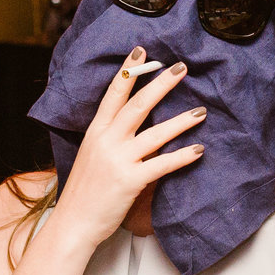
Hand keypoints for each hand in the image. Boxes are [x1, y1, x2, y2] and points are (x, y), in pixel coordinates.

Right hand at [40, 47, 203, 250]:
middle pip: (138, 105)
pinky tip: (198, 150)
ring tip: (201, 112)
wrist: (74, 223)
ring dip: (181, 120)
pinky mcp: (130, 181)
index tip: (142, 51)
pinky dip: (182, 157)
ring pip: (155, 133)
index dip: (129, 71)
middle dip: (161, 84)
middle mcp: (106, 141)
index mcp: (95, 132)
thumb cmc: (85, 192)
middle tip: (181, 68)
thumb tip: (136, 126)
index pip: (114, 94)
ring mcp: (118, 160)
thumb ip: (111, 139)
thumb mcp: (92, 156)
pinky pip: (162, 164)